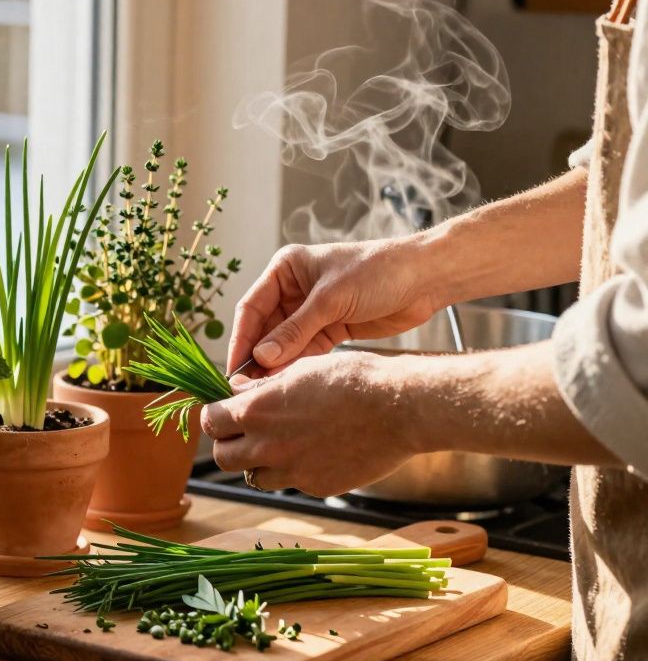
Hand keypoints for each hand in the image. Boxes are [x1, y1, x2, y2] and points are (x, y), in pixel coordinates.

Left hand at [203, 351, 420, 496]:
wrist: (399, 408)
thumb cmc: (352, 379)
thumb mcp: (300, 369)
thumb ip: (262, 387)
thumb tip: (236, 390)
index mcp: (256, 411)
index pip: (210, 422)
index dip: (215, 417)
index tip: (224, 413)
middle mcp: (267, 445)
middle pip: (222, 457)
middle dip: (229, 444)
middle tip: (246, 433)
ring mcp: (291, 471)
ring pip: (254, 476)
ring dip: (259, 463)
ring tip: (282, 444)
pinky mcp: (316, 486)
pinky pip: (291, 483)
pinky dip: (294, 471)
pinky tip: (317, 452)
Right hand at [228, 237, 441, 372]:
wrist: (425, 278)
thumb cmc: (378, 271)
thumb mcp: (331, 300)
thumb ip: (295, 331)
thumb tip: (261, 358)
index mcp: (286, 270)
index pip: (252, 307)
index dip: (242, 339)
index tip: (234, 367)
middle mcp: (293, 290)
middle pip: (265, 329)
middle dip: (257, 357)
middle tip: (246, 387)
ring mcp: (311, 312)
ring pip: (283, 344)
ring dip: (275, 366)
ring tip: (264, 391)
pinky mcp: (330, 329)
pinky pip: (305, 351)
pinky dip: (296, 366)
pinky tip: (287, 384)